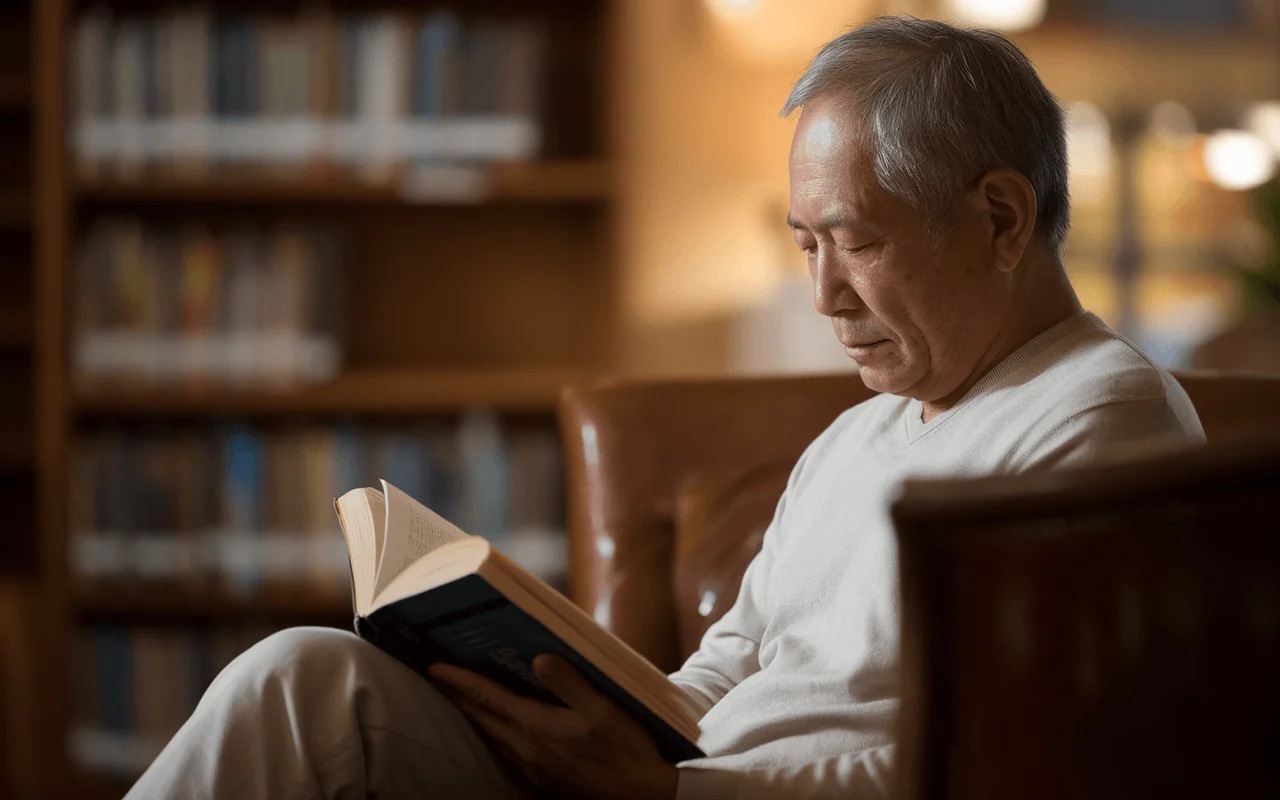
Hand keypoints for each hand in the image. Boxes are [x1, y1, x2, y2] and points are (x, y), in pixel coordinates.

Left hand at [428, 655, 678, 799]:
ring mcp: (530, 767)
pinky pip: (503, 752)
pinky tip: (494, 734)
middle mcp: (525, 748)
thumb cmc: (624, 750)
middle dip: (457, 696)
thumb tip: (539, 659)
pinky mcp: (540, 779)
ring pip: (489, 737)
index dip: (459, 681)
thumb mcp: (602, 708)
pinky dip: (490, 735)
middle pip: (480, 718)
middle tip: (436, 678)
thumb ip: (569, 682)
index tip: (434, 666)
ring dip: (472, 717)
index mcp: (535, 726)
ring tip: (460, 701)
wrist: (638, 795)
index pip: (487, 698)